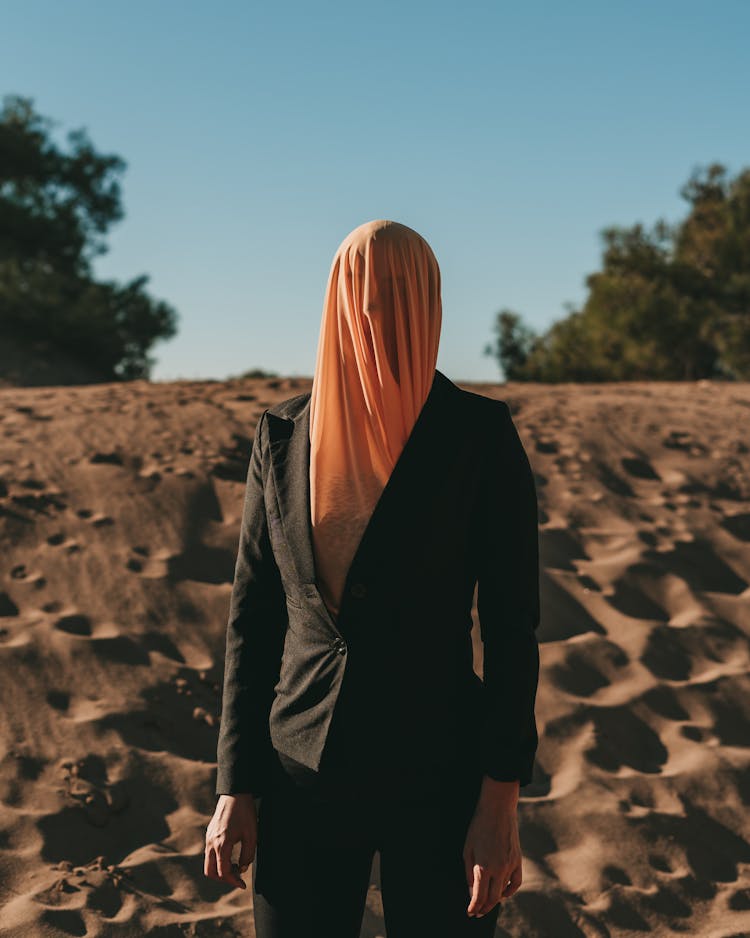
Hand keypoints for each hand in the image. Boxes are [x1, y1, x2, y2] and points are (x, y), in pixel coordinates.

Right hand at [204, 793, 257, 889]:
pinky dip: (218, 860)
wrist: (236, 793)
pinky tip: (231, 855)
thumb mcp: (252, 835)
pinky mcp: (209, 833)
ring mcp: (209, 838)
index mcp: (222, 845)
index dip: (233, 881)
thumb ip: (248, 855)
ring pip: (208, 864)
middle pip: (211, 872)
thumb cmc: (245, 813)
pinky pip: (209, 854)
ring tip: (236, 865)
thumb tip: (242, 869)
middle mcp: (211, 843)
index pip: (223, 872)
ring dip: (220, 869)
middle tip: (237, 876)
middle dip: (224, 879)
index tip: (242, 885)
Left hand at [463, 777, 521, 917]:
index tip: (470, 912)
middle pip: (492, 898)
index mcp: (483, 866)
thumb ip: (469, 873)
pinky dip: (509, 891)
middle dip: (484, 908)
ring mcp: (510, 865)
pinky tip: (503, 892)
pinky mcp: (518, 860)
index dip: (474, 907)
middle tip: (477, 912)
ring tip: (487, 903)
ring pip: (503, 891)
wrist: (498, 809)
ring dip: (495, 900)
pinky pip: (516, 882)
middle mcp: (498, 869)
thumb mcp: (467, 849)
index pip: (479, 897)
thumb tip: (472, 892)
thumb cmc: (478, 827)